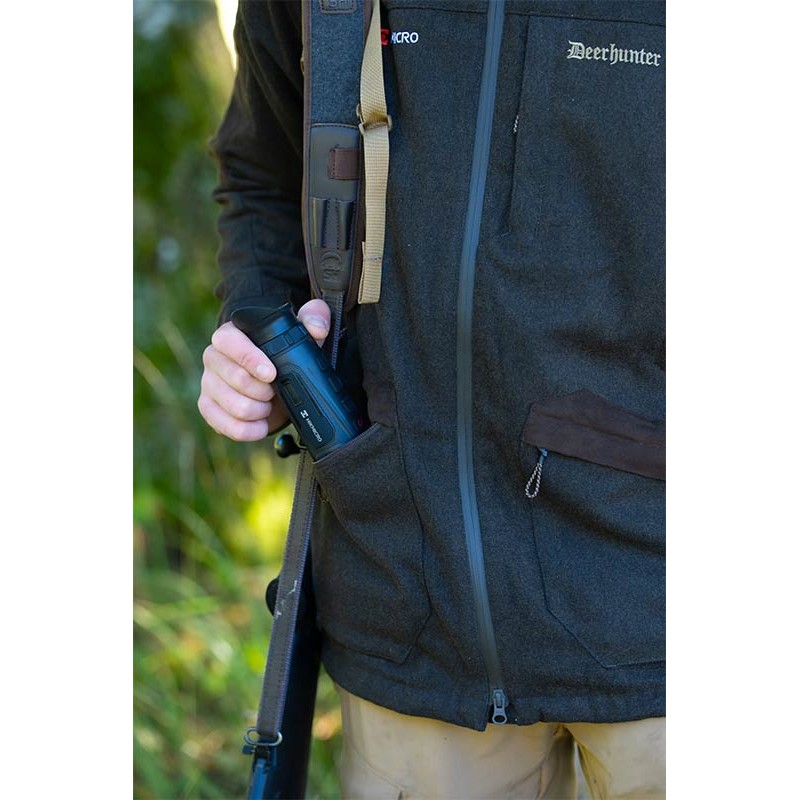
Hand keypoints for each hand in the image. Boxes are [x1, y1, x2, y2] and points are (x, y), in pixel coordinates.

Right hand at [197, 298, 330, 440]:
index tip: (272, 374)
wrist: (273, 383)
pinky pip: (223, 424)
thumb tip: (317, 327)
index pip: (229, 342)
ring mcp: (208, 383)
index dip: (250, 359)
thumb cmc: (282, 355)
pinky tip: (261, 425)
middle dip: (263, 391)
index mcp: (230, 335)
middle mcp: (213, 357)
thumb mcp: (302, 334)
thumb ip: (313, 319)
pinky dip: (248, 429)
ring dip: (259, 411)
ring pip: (233, 405)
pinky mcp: (208, 407)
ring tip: (270, 406)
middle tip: (276, 392)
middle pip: (234, 378)